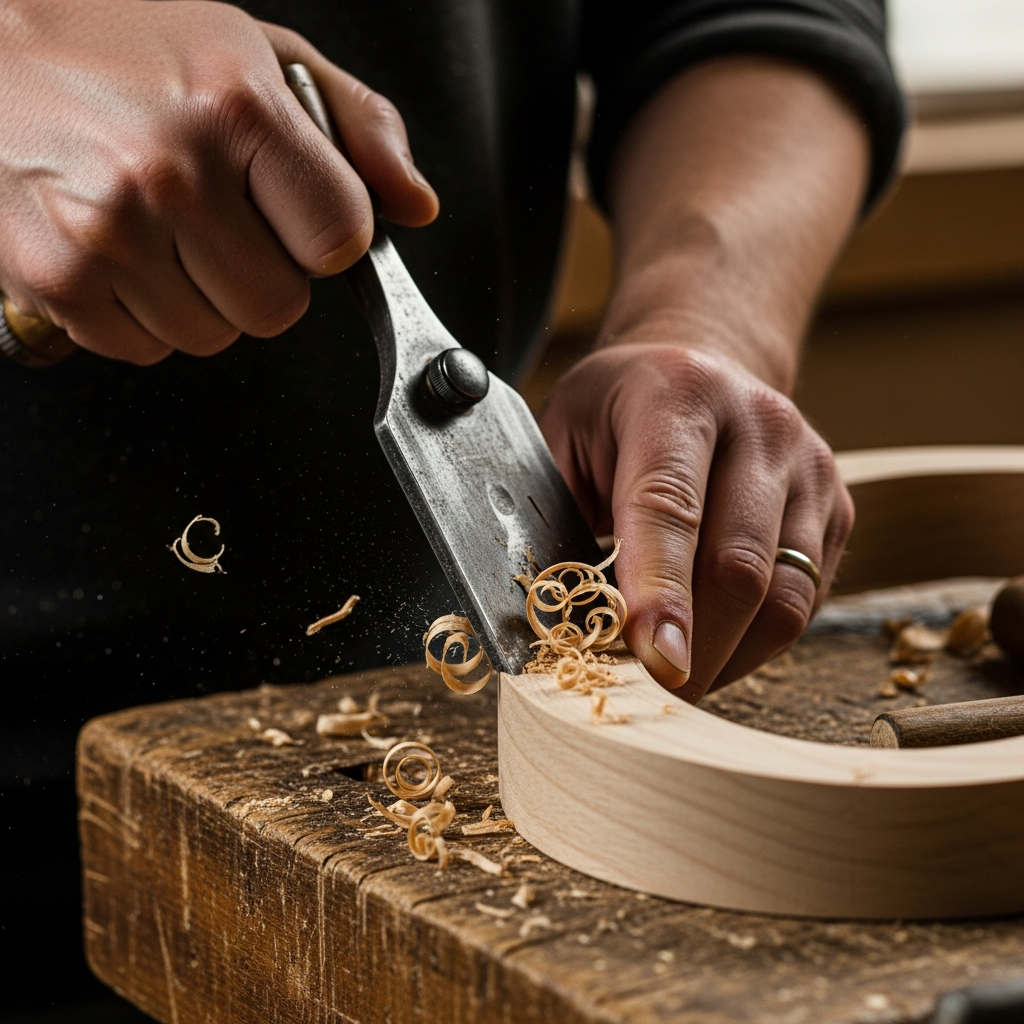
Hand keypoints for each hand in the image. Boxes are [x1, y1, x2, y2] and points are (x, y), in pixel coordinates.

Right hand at [0, 0, 437, 363]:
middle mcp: (169, 172)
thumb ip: (358, 126)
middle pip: (279, 307)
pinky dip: (137, 315)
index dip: (325, 239)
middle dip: (259, 273)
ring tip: (156, 226)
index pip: (341, 240)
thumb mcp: (256, 53)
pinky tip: (115, 250)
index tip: (298, 218)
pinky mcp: (56, 279)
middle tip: (214, 218)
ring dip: (197, 298)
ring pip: (213, 336)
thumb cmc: (119, 45)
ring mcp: (107, 232)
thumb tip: (414, 205)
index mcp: (234, 106)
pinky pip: (143, 349)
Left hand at [540, 342, 852, 700]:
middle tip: (647, 698)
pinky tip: (714, 648)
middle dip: (694, 649)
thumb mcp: (561, 437)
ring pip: (784, 596)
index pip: (670, 506)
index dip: (661, 591)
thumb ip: (550, 514)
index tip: (654, 664)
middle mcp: (759, 426)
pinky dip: (757, 643)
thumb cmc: (616, 412)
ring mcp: (809, 468)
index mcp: (677, 397)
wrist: (702, 365)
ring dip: (728, 658)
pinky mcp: (836, 508)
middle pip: (738, 565)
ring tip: (676, 684)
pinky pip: (804, 601)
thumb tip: (552, 620)